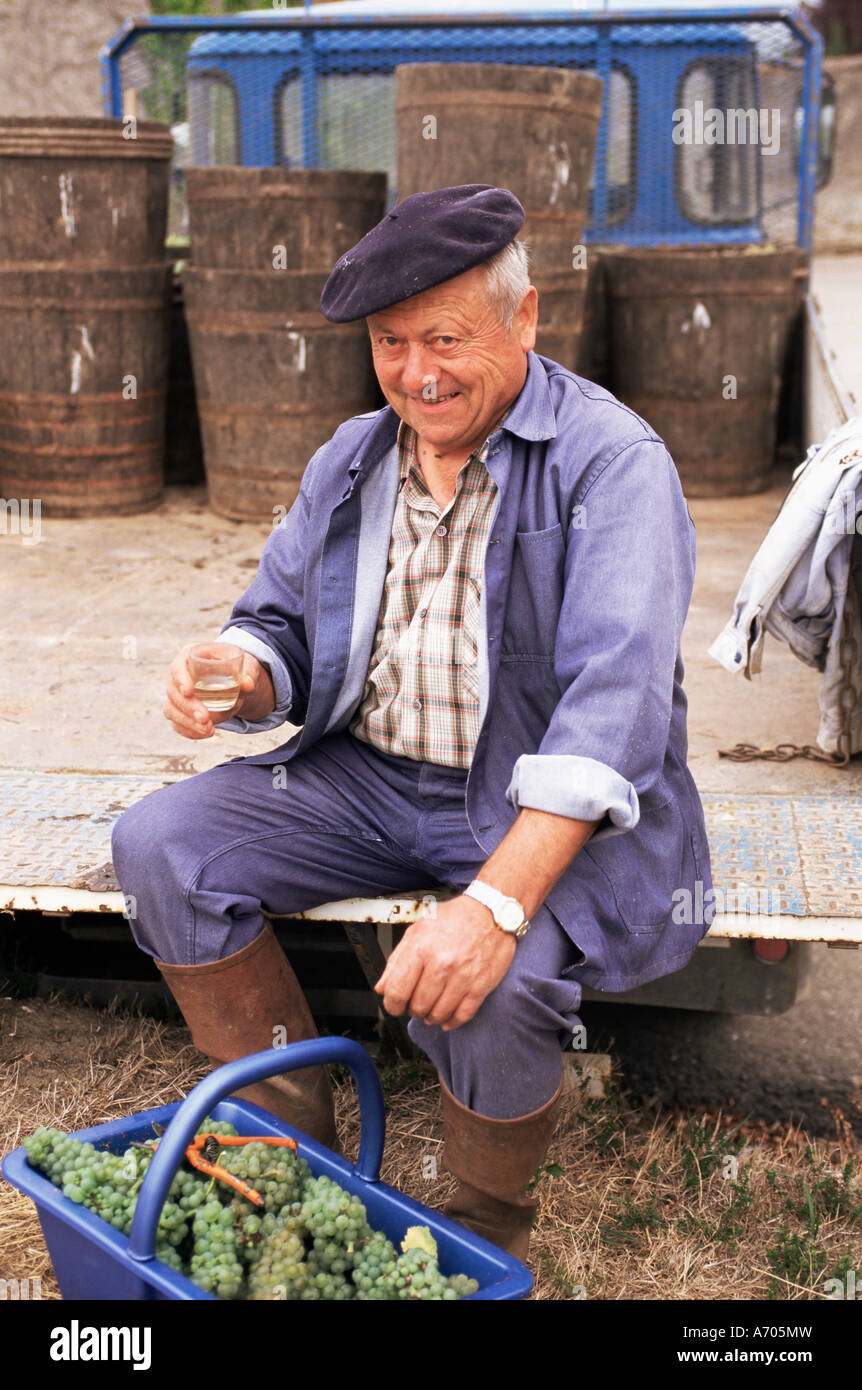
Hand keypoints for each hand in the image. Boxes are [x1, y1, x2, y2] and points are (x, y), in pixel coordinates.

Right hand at [164, 646, 273, 739]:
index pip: (177, 667)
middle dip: (188, 707)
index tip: (188, 692)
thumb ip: (247, 673)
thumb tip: (248, 684)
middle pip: (173, 691)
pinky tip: (205, 734)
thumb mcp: (245, 664)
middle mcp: (179, 675)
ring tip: (209, 730)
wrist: (235, 680)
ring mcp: (177, 694)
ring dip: (188, 722)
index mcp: (190, 656)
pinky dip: (190, 731)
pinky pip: (178, 723)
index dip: (180, 679)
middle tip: (205, 718)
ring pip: (172, 710)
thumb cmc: (236, 666)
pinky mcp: (180, 711)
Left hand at [374, 895, 516, 1030]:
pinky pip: (463, 1015)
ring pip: (439, 1014)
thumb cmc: (454, 918)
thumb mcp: (417, 931)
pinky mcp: (481, 985)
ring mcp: (463, 976)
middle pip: (418, 1006)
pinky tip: (447, 1017)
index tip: (395, 1005)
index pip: (397, 992)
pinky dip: (452, 1021)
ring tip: (431, 1009)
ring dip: (432, 1017)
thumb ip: (396, 960)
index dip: (392, 1005)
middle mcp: (441, 964)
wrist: (491, 912)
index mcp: (421, 949)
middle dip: (413, 1010)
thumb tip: (382, 987)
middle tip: (416, 1004)